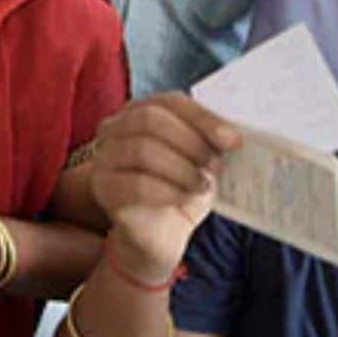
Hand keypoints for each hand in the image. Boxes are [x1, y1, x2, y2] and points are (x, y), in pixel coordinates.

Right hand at [89, 93, 239, 279]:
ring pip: (142, 150)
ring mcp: (104, 157)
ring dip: (182, 168)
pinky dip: (168, 190)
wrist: (159, 234)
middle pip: (151, 120)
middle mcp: (115, 128)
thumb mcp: (200, 162)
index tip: (233, 140)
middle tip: (216, 165)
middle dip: (191, 141)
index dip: (203, 118)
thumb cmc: (180, 191)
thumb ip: (211, 143)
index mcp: (141, 111)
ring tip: (202, 185)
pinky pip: (135, 184)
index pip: (170, 101)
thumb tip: (234, 135)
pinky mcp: (102, 188)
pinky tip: (184, 198)